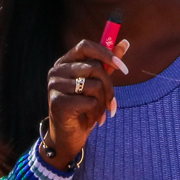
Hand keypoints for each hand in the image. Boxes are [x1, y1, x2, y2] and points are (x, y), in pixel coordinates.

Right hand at [43, 38, 130, 166]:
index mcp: (65, 62)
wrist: (68, 136)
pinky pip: (89, 101)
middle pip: (94, 67)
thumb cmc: (83, 108)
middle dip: (109, 87)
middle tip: (113, 104)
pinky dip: (96, 112)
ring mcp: (54, 86)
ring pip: (94, 85)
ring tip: (100, 114)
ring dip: (103, 103)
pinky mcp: (57, 103)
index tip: (123, 68)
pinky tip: (91, 120)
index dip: (106, 53)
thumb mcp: (97, 83)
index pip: (85, 46)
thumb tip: (125, 43)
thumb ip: (108, 64)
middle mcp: (56, 71)